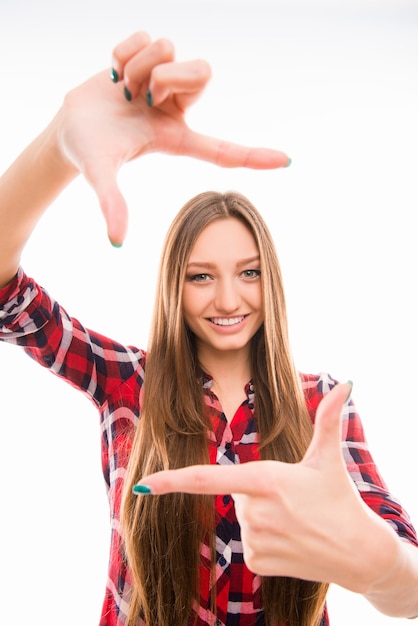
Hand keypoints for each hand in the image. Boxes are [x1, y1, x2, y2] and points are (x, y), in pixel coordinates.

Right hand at [57, 32, 289, 244]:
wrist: (68, 125)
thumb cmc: (89, 151)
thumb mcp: (101, 175)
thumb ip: (112, 204)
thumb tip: (117, 242)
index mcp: (176, 139)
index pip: (222, 149)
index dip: (253, 155)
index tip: (286, 161)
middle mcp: (177, 109)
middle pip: (203, 72)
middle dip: (167, 75)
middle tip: (140, 94)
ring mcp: (164, 82)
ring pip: (169, 50)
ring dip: (137, 65)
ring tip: (121, 89)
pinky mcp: (148, 58)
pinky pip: (145, 37)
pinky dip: (123, 51)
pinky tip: (113, 73)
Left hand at [135, 382, 398, 593]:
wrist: (359, 553)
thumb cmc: (340, 497)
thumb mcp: (329, 456)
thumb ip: (330, 416)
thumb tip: (347, 382)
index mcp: (265, 480)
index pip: (207, 479)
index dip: (172, 481)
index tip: (142, 485)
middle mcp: (254, 512)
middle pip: (235, 494)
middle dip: (255, 492)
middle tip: (291, 498)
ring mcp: (255, 540)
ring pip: (242, 519)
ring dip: (261, 516)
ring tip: (295, 520)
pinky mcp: (258, 562)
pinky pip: (248, 544)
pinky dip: (265, 539)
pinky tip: (290, 540)